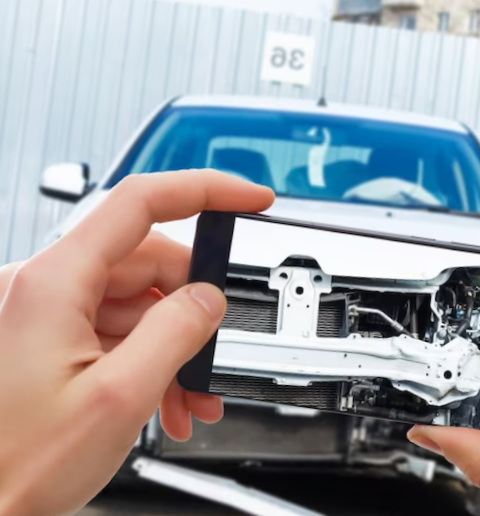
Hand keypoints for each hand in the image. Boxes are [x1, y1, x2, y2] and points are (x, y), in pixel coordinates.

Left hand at [0, 170, 273, 515]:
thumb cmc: (16, 465)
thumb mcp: (119, 398)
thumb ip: (176, 334)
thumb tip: (210, 298)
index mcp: (53, 283)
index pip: (140, 203)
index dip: (205, 191)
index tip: (249, 198)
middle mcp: (44, 287)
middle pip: (147, 263)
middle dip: (192, 306)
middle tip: (213, 351)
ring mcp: (47, 312)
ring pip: (137, 302)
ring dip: (174, 345)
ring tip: (190, 397)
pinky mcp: (51, 337)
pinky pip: (117, 328)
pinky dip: (150, 357)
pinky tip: (166, 398)